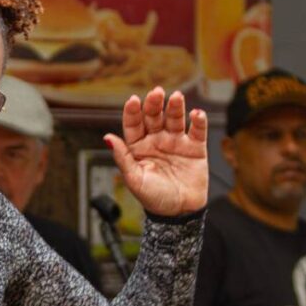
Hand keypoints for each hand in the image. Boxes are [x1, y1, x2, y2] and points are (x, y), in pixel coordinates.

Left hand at [105, 87, 207, 215]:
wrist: (179, 212)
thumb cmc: (153, 197)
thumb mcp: (135, 179)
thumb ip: (122, 157)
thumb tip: (108, 137)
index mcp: (138, 147)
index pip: (134, 124)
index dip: (133, 112)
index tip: (133, 101)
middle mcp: (156, 140)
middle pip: (154, 117)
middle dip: (154, 104)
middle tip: (156, 93)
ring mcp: (176, 142)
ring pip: (175, 119)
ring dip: (176, 107)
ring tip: (177, 97)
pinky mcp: (195, 148)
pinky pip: (197, 131)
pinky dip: (198, 122)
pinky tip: (196, 114)